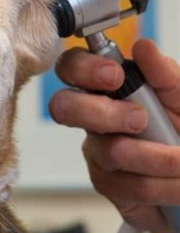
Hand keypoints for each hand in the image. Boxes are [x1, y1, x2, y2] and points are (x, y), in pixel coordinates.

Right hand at [49, 39, 179, 232]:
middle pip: (64, 107)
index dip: (82, 69)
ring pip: (109, 151)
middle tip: (139, 119)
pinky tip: (177, 182)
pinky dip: (162, 184)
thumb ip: (164, 74)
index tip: (114, 76)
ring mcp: (96, 149)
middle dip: (102, 113)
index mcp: (104, 86)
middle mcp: (92, 115)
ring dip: (156, 157)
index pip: (71, 68)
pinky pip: (127, 185)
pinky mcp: (106, 182)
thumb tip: (142, 47)